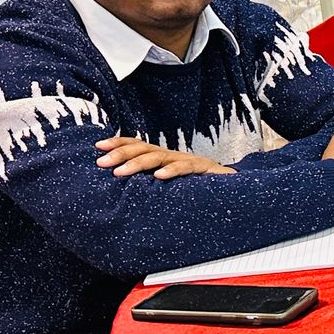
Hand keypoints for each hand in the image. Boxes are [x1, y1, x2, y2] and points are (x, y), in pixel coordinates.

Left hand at [96, 137, 236, 178]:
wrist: (236, 190)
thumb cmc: (198, 189)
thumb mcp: (170, 185)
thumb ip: (149, 184)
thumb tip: (120, 185)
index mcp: (163, 158)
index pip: (138, 145)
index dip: (118, 143)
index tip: (97, 146)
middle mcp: (173, 156)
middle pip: (144, 148)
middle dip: (121, 154)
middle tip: (101, 163)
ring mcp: (189, 161)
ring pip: (160, 157)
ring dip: (138, 163)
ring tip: (120, 172)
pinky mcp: (205, 169)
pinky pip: (186, 168)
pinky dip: (172, 171)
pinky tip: (159, 177)